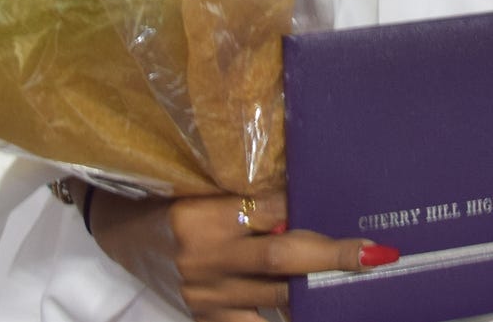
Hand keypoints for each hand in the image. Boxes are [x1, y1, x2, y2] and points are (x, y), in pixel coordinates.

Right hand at [89, 189, 391, 321]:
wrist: (118, 230)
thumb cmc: (167, 195)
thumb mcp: (200, 183)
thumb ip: (246, 191)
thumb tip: (303, 197)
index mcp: (203, 215)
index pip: (270, 209)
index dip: (310, 211)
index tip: (351, 215)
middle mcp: (205, 257)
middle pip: (280, 259)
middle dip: (330, 258)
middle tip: (375, 255)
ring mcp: (205, 294)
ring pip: (274, 299)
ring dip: (316, 295)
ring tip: (358, 289)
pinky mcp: (204, 316)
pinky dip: (282, 319)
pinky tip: (314, 312)